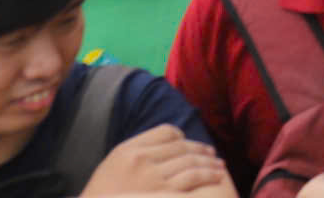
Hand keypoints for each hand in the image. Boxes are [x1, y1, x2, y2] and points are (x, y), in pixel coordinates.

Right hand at [81, 125, 235, 195]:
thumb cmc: (104, 194)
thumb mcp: (113, 164)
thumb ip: (138, 149)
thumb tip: (171, 140)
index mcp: (128, 149)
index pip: (166, 132)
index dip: (181, 137)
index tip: (188, 144)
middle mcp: (141, 160)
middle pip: (182, 146)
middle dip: (201, 150)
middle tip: (213, 154)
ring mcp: (153, 178)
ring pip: (191, 162)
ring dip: (209, 163)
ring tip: (219, 166)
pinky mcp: (163, 194)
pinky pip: (191, 180)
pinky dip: (207, 176)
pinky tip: (216, 176)